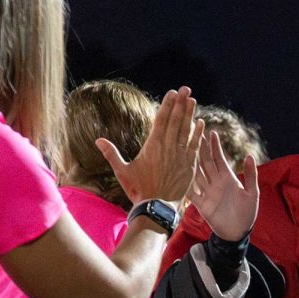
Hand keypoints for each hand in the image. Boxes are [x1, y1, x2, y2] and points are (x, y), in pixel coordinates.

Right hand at [96, 86, 201, 203]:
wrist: (157, 208)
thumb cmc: (138, 190)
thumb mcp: (122, 171)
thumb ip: (112, 154)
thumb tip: (97, 139)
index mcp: (152, 146)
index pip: (161, 120)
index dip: (167, 105)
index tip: (172, 92)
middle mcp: (167, 147)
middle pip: (175, 121)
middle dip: (180, 103)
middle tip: (185, 89)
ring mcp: (180, 156)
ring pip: (186, 130)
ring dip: (189, 114)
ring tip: (192, 100)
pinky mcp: (189, 165)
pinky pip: (195, 145)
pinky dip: (198, 133)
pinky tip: (201, 122)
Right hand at [188, 131, 258, 240]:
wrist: (237, 233)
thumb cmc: (247, 213)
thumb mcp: (252, 193)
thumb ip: (250, 175)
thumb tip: (249, 156)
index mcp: (228, 178)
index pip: (219, 158)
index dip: (214, 146)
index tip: (210, 132)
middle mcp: (215, 182)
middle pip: (205, 162)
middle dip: (199, 148)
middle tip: (192, 134)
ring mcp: (207, 192)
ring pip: (196, 174)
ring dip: (190, 162)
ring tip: (182, 149)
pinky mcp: (201, 204)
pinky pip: (191, 192)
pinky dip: (185, 184)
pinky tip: (177, 174)